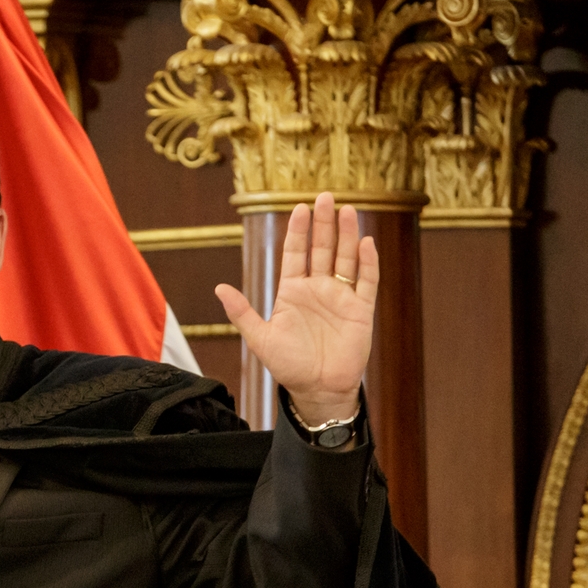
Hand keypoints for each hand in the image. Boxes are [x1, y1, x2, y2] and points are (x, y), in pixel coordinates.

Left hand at [213, 193, 376, 426]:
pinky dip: (368, 263)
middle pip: (322, 248)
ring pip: (345, 258)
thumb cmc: (289, 366)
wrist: (317, 390)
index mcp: (293, 291)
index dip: (298, 231)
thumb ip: (242, 312)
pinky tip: (366, 243)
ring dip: (347, 235)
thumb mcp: (260, 339)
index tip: (299, 209)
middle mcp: (318, 289)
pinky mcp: (361, 310)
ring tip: (347, 210)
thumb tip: (220, 287)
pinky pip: (366, 282)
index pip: (295, 253)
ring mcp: (340, 297)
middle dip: (323, 223)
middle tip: (324, 197)